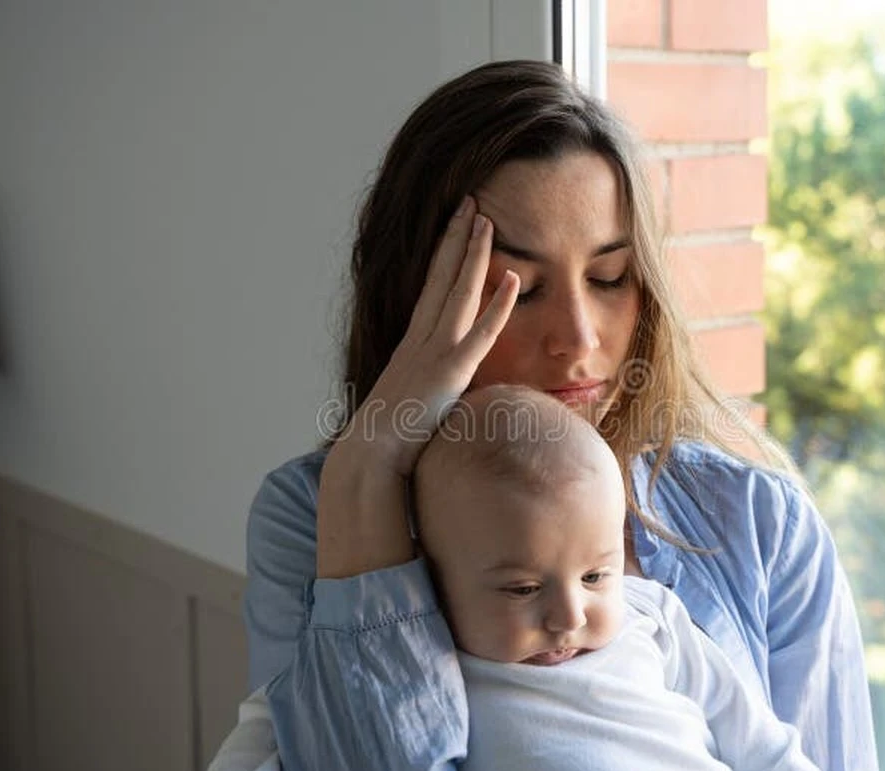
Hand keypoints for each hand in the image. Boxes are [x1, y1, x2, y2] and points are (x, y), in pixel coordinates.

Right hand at [315, 197, 517, 577]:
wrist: (370, 455)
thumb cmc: (387, 437)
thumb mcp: (409, 402)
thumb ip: (423, 387)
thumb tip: (431, 391)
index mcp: (412, 343)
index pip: (431, 288)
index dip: (444, 255)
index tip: (455, 227)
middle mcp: (420, 338)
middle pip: (441, 276)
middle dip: (456, 237)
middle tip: (470, 201)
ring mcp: (434, 350)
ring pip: (458, 291)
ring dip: (474, 254)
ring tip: (485, 218)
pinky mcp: (450, 371)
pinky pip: (480, 331)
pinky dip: (497, 304)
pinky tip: (514, 278)